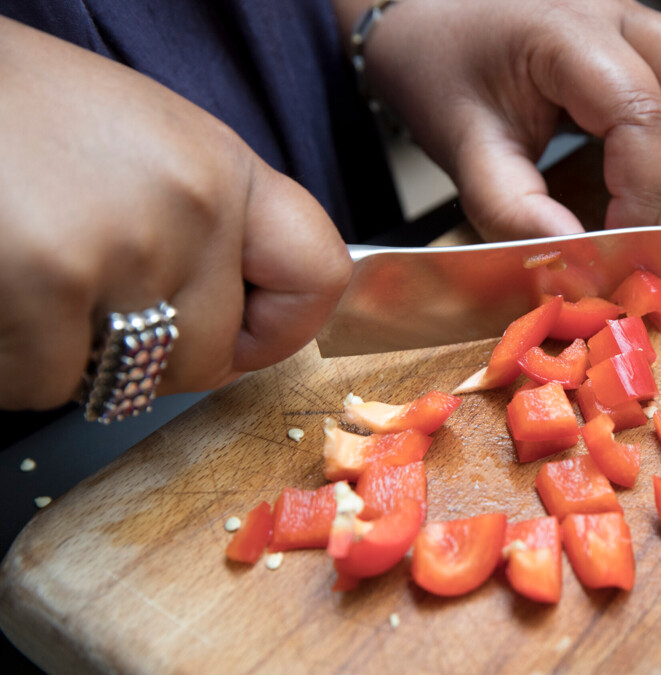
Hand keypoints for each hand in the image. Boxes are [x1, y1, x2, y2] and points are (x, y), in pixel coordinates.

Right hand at [0, 17, 351, 411]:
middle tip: (80, 290)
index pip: (317, 278)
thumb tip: (248, 319)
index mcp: (224, 167)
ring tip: (24, 269)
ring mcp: (125, 247)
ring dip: (60, 353)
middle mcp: (193, 205)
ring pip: (115, 383)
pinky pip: (38, 383)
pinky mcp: (48, 284)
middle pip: (204, 359)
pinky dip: (6, 358)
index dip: (280, 328)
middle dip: (141, 352)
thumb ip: (206, 227)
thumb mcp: (146, 145)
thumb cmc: (17, 114)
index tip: (243, 335)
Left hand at [342, 0, 660, 240]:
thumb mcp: (463, 146)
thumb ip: (512, 207)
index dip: (641, 192)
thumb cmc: (444, 71)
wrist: (432, 23)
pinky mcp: (655, 46)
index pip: (638, 113)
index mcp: (565, 31)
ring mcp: (645, 24)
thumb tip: (574, 258)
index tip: (617, 244)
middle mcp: (620, 15)